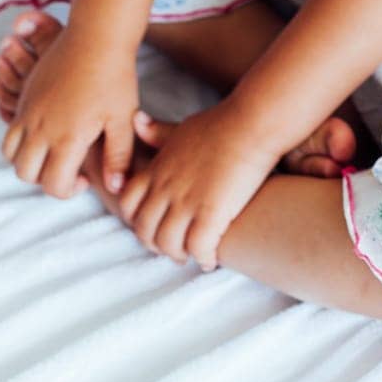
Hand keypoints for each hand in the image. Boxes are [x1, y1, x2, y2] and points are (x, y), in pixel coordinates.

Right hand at [1, 22, 138, 199]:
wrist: (96, 36)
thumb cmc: (114, 77)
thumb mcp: (123, 119)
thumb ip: (118, 157)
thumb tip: (116, 187)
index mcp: (67, 136)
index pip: (54, 184)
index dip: (69, 190)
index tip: (85, 178)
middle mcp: (41, 127)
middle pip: (26, 173)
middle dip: (45, 180)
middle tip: (69, 169)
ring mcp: (28, 111)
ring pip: (10, 154)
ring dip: (28, 162)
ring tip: (54, 153)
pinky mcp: (24, 96)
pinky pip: (8, 130)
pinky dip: (19, 142)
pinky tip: (45, 134)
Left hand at [117, 102, 276, 270]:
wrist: (252, 123)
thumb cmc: (222, 123)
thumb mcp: (181, 127)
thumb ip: (158, 132)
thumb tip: (137, 120)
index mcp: (157, 169)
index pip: (129, 204)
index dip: (137, 220)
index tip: (153, 225)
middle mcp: (166, 188)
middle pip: (145, 229)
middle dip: (155, 244)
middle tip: (171, 248)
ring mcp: (186, 202)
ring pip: (168, 244)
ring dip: (178, 255)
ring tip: (192, 255)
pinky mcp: (211, 213)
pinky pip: (198, 248)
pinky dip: (203, 259)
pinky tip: (211, 260)